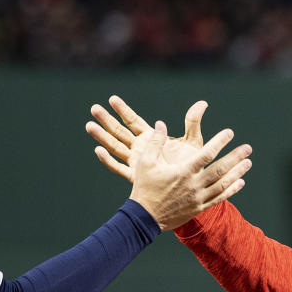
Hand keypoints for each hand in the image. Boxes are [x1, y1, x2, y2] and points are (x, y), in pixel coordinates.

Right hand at [87, 95, 208, 182]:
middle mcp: (140, 150)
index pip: (133, 121)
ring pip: (116, 147)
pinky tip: (98, 152)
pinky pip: (119, 168)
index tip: (111, 99)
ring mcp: (136, 164)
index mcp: (150, 139)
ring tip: (89, 125)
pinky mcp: (136, 177)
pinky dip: (109, 161)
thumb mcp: (191, 143)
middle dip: (106, 120)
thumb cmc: (189, 166)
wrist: (186, 192)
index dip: (123, 110)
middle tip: (93, 108)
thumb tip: (202, 103)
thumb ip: (193, 123)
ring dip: (102, 137)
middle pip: (120, 132)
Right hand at [126, 120, 251, 230]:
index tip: (229, 133)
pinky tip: (240, 183)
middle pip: (220, 169)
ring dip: (237, 173)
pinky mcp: (198, 208)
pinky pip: (219, 198)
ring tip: (248, 163)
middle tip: (248, 148)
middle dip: (235, 157)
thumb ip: (155, 142)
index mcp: (183, 172)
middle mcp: (194, 185)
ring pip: (223, 184)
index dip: (220, 142)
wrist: (144, 218)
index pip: (207, 154)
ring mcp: (198, 198)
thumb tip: (160, 123)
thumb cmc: (144, 189)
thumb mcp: (145, 163)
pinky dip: (231, 190)